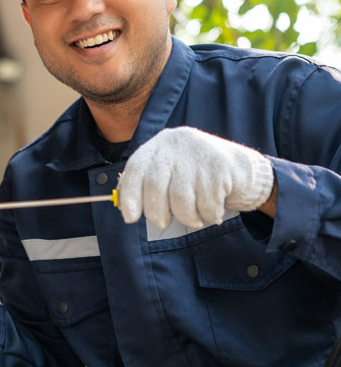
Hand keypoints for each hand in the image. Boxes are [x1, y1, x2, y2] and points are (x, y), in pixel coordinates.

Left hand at [118, 127, 273, 229]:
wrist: (241, 168)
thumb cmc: (196, 177)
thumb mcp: (169, 174)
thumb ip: (146, 187)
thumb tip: (125, 209)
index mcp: (158, 146)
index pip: (135, 169)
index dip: (129, 196)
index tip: (130, 217)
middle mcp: (176, 145)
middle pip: (155, 185)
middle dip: (157, 213)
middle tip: (163, 222)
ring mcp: (198, 154)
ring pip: (181, 199)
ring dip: (186, 217)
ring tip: (194, 216)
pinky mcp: (220, 167)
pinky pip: (207, 204)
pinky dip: (208, 215)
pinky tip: (212, 208)